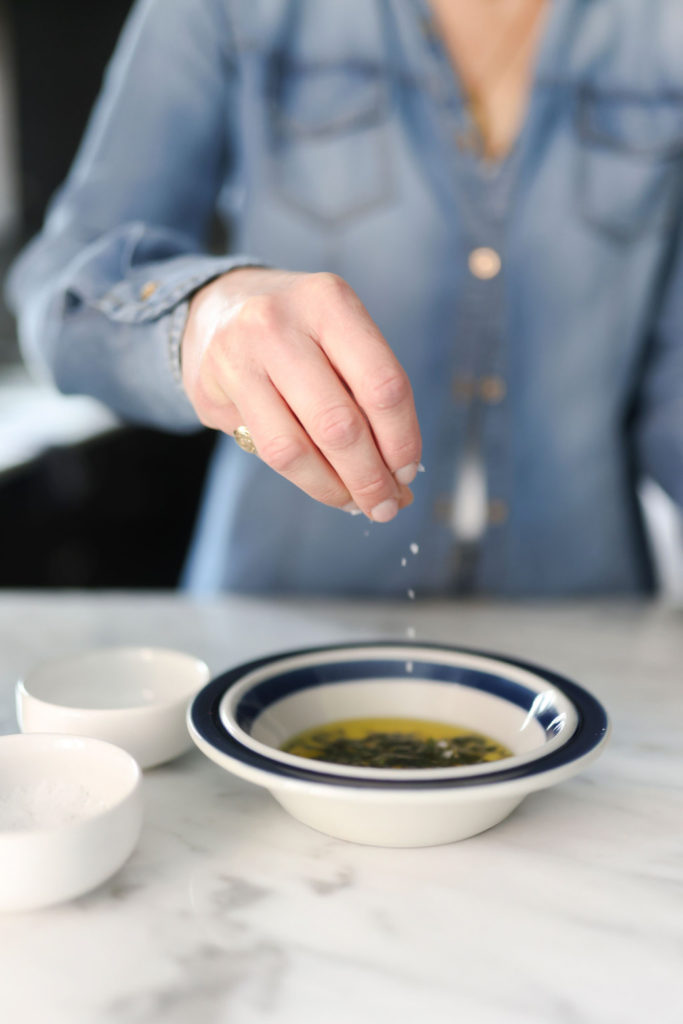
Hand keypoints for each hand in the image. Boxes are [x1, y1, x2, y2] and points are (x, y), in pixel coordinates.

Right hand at [181, 268, 420, 521]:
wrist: (220, 307)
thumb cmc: (300, 333)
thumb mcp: (340, 336)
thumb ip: (370, 394)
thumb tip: (400, 476)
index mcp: (329, 302)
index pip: (382, 385)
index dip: (402, 439)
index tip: (408, 471)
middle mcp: (280, 323)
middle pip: (341, 423)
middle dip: (371, 476)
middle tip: (387, 504)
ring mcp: (241, 355)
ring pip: (298, 448)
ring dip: (336, 487)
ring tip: (358, 504)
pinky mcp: (213, 389)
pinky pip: (270, 452)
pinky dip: (308, 480)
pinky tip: (328, 487)